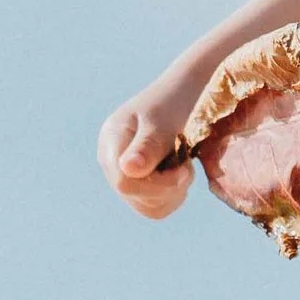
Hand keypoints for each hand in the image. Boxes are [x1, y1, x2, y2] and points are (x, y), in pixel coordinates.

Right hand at [98, 88, 196, 219]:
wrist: (187, 93)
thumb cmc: (176, 101)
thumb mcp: (164, 120)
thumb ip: (148, 145)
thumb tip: (129, 170)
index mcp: (111, 141)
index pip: (124, 182)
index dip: (157, 184)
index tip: (185, 168)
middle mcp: (111, 161)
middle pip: (135, 197)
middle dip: (168, 186)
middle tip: (187, 165)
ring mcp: (124, 174)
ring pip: (148, 206)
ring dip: (173, 191)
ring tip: (183, 166)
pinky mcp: (141, 184)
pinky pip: (157, 206)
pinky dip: (174, 194)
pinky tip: (180, 173)